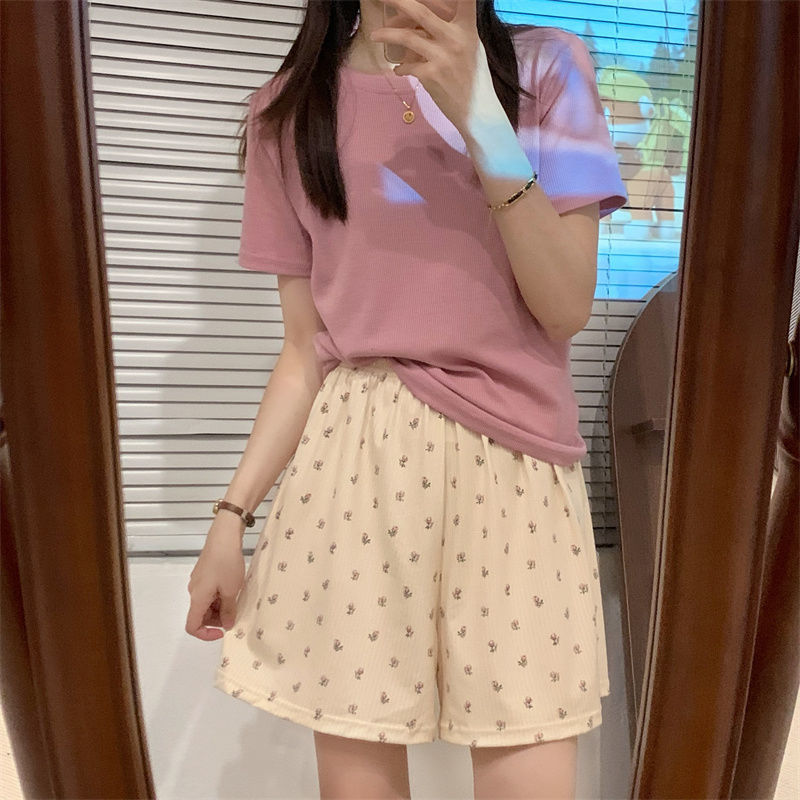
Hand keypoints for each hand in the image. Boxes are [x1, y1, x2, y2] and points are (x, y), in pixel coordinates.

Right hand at [185, 518, 245, 640]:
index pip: (192, 626)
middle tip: (235, 613)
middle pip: (200, 615)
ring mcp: (198, 581)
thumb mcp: (231, 590)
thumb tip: (227, 624)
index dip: (206, 634)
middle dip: (216, 620)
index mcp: (197, 598)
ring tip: (236, 599)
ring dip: (219, 607)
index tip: (223, 631)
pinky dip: (219, 596)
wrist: (224, 536)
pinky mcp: (204, 573)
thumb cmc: (227, 562)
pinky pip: (209, 592)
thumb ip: (228, 610)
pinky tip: (233, 589)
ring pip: (206, 603)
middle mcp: (194, 591)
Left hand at [369, 0, 497, 134]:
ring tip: (374, 35)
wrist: (476, 111)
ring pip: (407, 38)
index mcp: (468, 29)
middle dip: (398, 2)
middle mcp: (454, 39)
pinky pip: (407, 66)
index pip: (464, 1)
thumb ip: (457, 32)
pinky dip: (400, 67)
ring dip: (387, 35)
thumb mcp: (473, 48)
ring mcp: (441, 57)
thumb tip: (435, 21)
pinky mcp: (431, 76)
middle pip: (421, 13)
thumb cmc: (475, 80)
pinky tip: (398, 69)